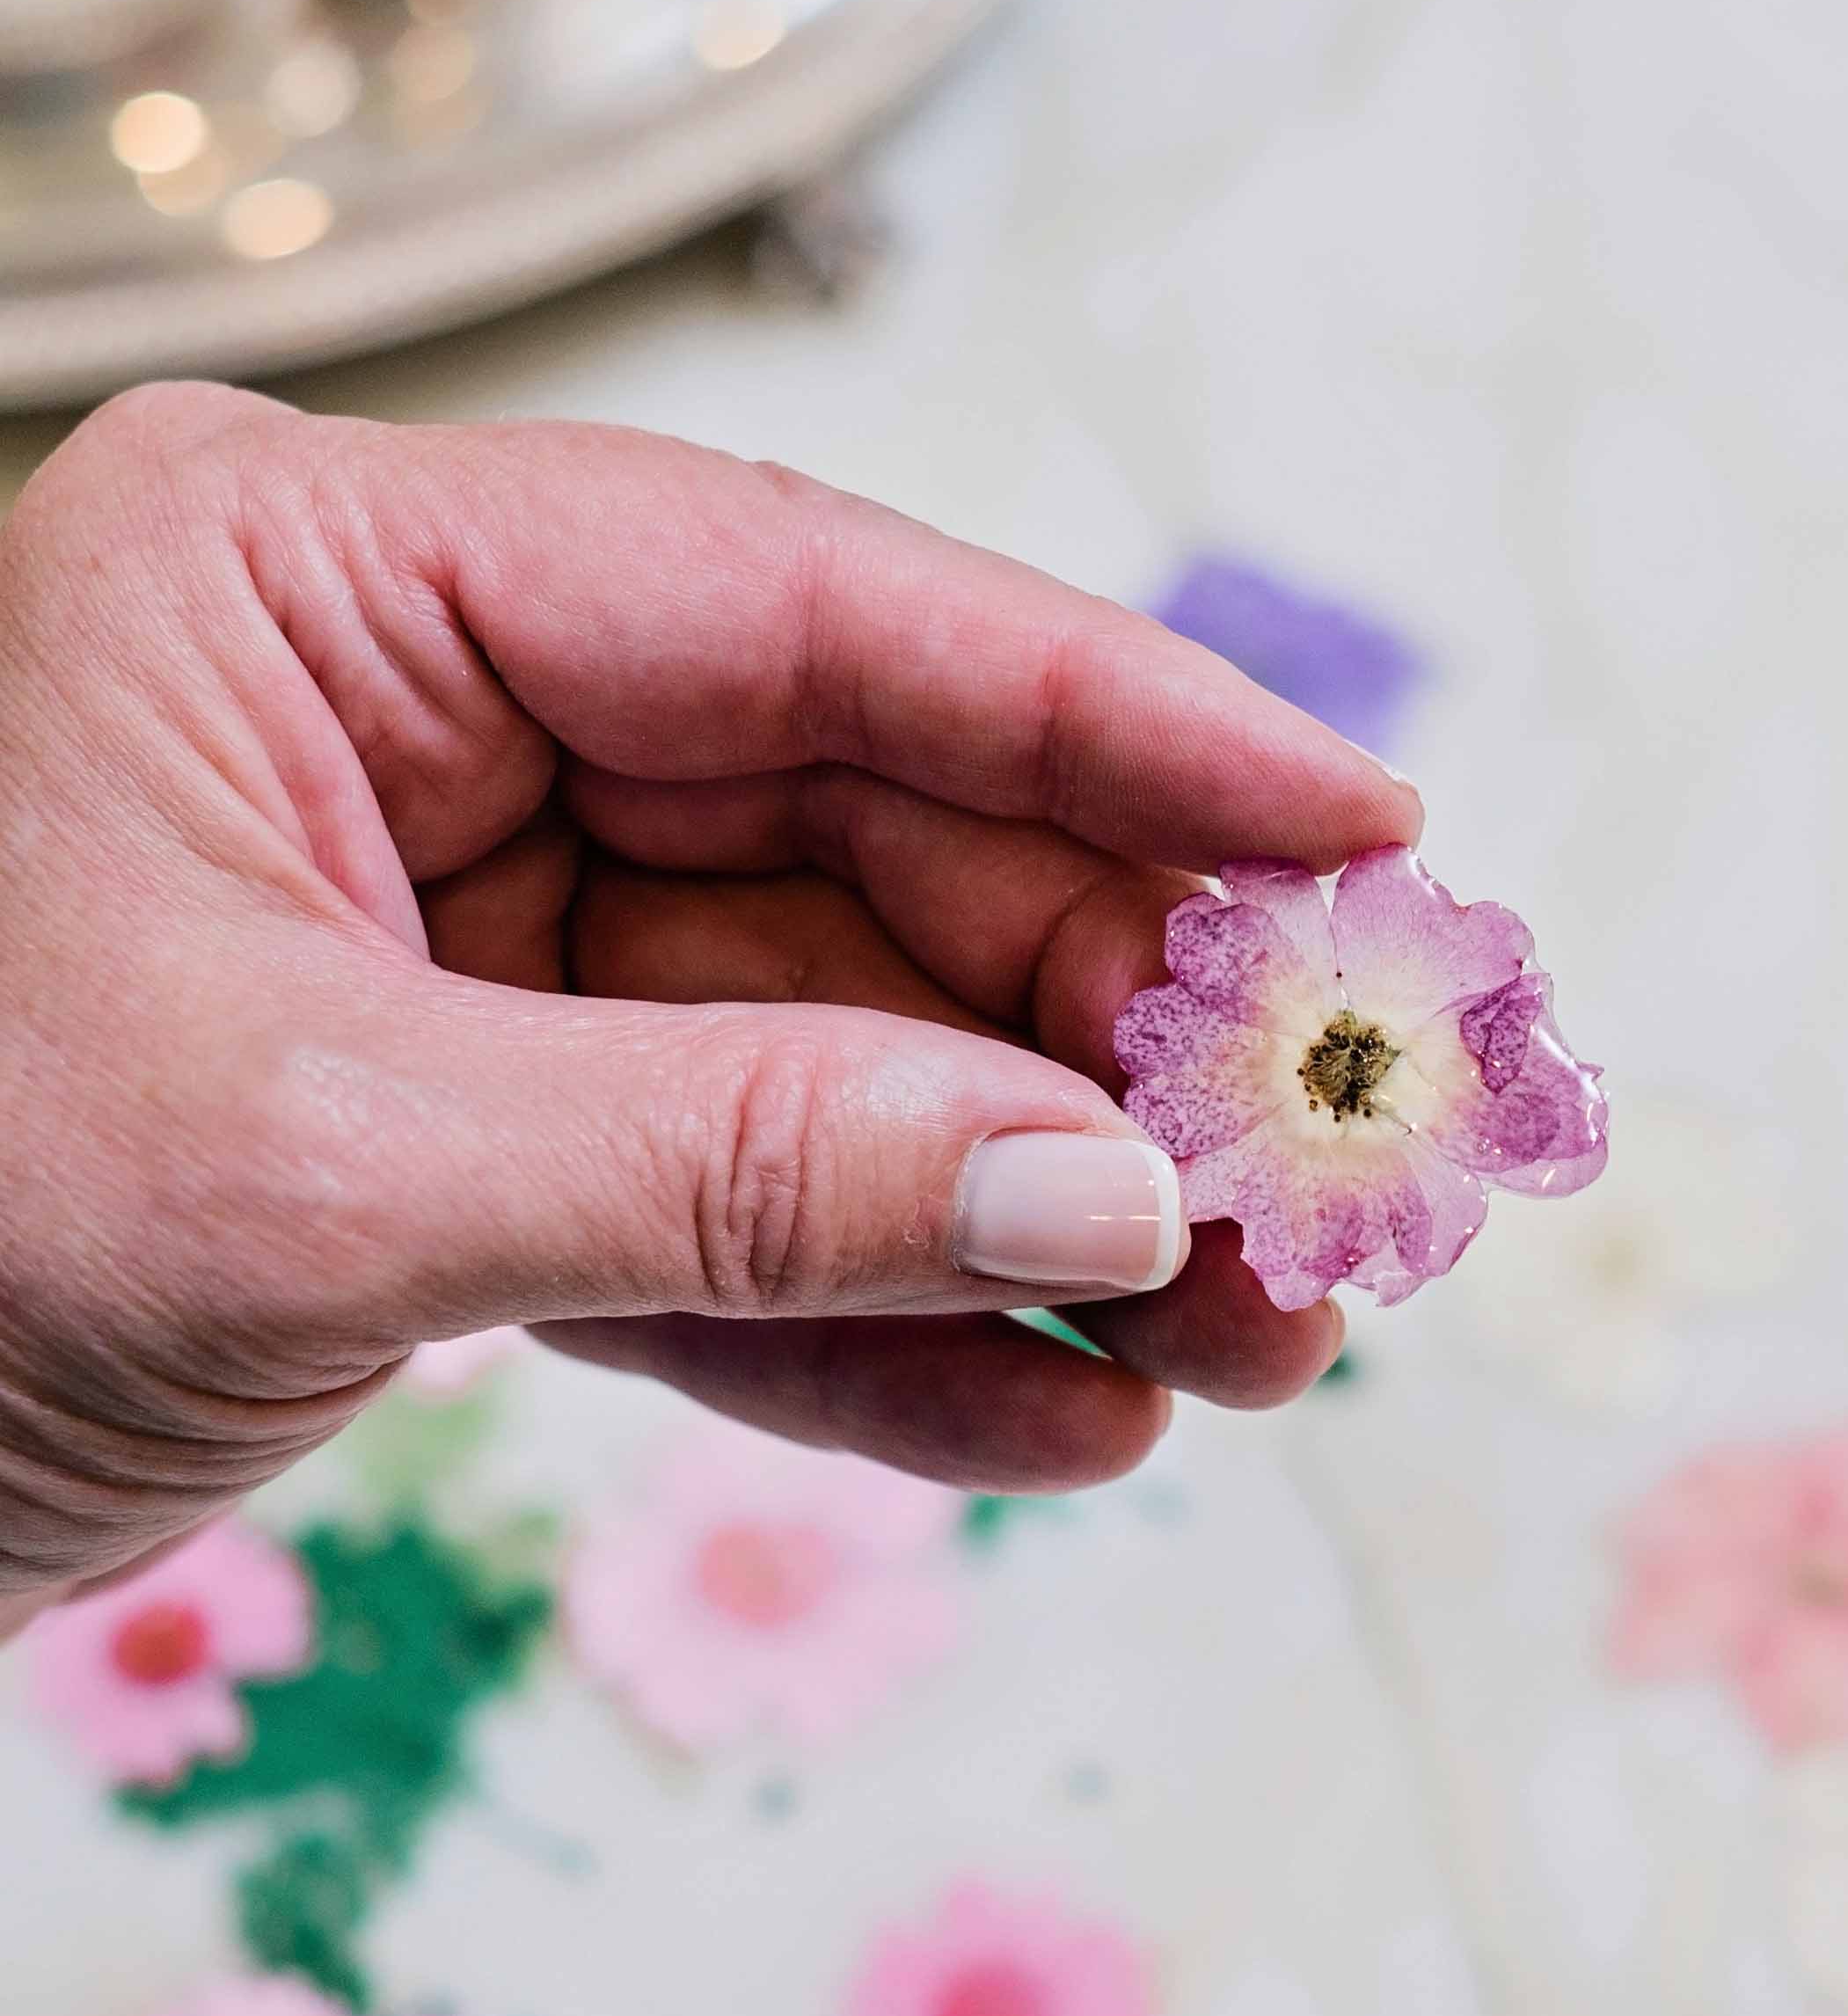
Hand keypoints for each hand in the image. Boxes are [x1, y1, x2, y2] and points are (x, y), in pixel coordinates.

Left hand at [0, 383, 1415, 1622]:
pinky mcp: (464, 1146)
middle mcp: (414, 732)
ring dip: (1047, 1215)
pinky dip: (890, 1328)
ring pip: (838, 1053)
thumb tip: (1110, 1187)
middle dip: (1108, 1041)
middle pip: (874, 845)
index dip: (1118, 725)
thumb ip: (743, 1166)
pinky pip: (732, 1216)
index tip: (1359, 833)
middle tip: (1324, 1188)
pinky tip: (1064, 1421)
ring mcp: (455, 942)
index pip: (811, 613)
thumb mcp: (319, 1174)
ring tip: (1251, 1350)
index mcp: (321, 595)